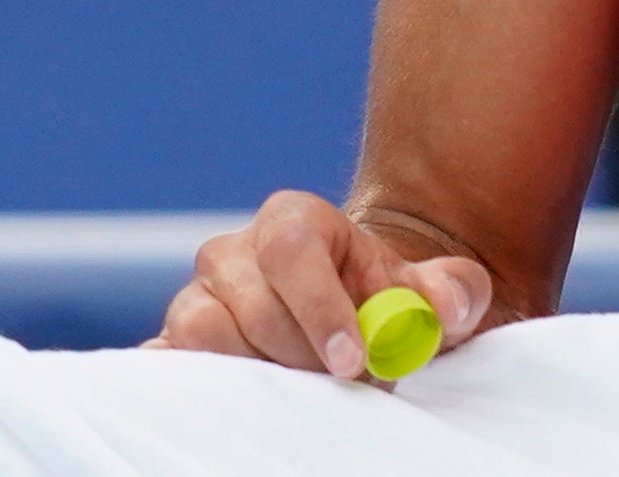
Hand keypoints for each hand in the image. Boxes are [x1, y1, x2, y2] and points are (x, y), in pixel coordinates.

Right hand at [156, 191, 489, 377]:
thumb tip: (444, 306)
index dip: (320, 307)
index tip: (352, 359)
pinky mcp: (169, 343)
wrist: (345, 314)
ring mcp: (192, 298)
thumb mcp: (430, 289)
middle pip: (250, 305)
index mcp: (292, 220)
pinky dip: (197, 386)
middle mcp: (231, 252)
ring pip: (205, 338)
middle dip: (301, 354)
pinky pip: (166, 365)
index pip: (292, 251)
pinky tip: (245, 399)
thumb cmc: (384, 297)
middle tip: (340, 386)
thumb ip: (452, 289)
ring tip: (309, 388)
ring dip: (261, 373)